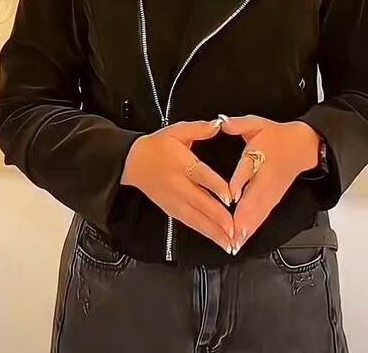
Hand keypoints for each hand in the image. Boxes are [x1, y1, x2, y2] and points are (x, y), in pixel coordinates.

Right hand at [122, 120, 234, 252]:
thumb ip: (199, 129)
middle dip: (219, 219)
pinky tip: (217, 239)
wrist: (132, 162)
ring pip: (197, 219)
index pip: (202, 177)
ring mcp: (175, 201)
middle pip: (202, 203)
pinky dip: (205, 233)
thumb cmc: (157, 146)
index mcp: (183, 164)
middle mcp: (180, 185)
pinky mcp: (172, 210)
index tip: (230, 198)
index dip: (216, 187)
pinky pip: (191, 223)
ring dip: (214, 232)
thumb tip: (218, 124)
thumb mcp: (177, 131)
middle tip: (236, 230)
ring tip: (231, 243)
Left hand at [219, 115, 319, 252]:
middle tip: (231, 233)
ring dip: (247, 227)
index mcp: (261, 154)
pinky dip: (253, 228)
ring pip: (258, 211)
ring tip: (234, 242)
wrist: (303, 146)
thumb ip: (238, 125)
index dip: (240, 181)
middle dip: (243, 217)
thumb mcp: (257, 124)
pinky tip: (243, 239)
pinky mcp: (274, 199)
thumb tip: (222, 123)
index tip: (230, 195)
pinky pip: (262, 215)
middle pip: (254, 198)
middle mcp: (266, 176)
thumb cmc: (277, 136)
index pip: (249, 168)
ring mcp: (271, 191)